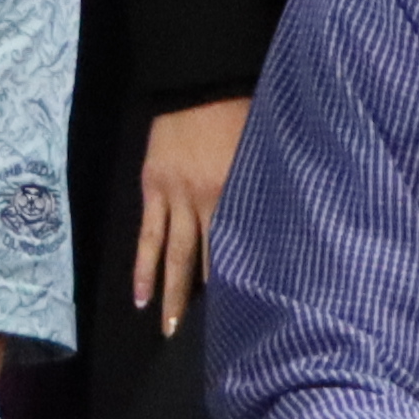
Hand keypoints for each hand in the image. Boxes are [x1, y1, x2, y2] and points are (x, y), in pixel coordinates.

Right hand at [127, 97, 247, 337]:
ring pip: (170, 254)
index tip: (246, 315)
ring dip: (167, 292)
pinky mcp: (152, 188)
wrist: (200, 81)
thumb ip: (264, 186)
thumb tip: (280, 220)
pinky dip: (141, 265)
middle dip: (197, 300)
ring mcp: (174, 197)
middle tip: (198, 338)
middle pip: (201, 261)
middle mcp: (203, 203)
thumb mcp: (263, 149)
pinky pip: (147, 234)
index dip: (239, 281)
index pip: (237, 247)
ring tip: (165, 327)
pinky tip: (138, 293)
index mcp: (233, 193)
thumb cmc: (242, 111)